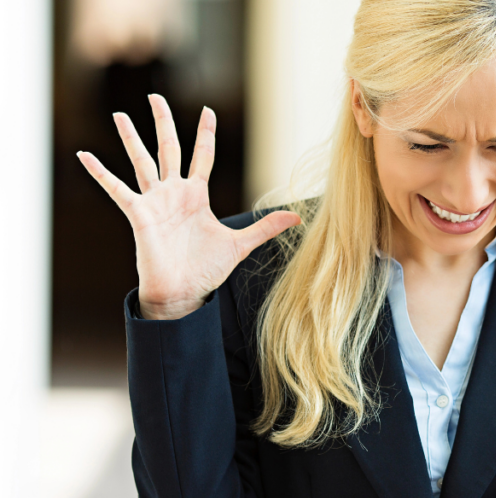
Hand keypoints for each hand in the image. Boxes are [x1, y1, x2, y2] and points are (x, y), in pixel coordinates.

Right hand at [78, 94, 300, 319]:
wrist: (184, 292)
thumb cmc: (207, 270)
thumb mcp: (241, 244)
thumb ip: (266, 227)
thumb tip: (297, 218)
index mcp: (197, 195)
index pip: (202, 155)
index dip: (205, 133)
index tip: (208, 111)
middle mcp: (174, 193)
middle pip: (168, 147)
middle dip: (163, 121)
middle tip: (155, 95)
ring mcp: (154, 201)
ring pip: (142, 160)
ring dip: (130, 137)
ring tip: (120, 113)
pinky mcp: (138, 214)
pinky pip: (117, 189)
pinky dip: (100, 172)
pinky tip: (85, 155)